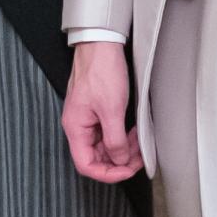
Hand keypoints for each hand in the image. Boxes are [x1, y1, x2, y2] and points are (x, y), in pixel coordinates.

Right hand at [62, 41, 142, 181]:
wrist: (101, 44)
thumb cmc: (101, 71)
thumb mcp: (112, 109)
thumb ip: (115, 140)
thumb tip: (120, 161)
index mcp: (76, 128)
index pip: (86, 165)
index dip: (107, 173)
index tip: (128, 170)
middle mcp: (78, 126)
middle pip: (96, 157)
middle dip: (119, 160)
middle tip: (140, 157)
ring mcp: (87, 119)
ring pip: (104, 146)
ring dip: (123, 148)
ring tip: (140, 145)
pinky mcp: (96, 111)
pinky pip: (108, 132)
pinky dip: (122, 136)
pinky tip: (134, 133)